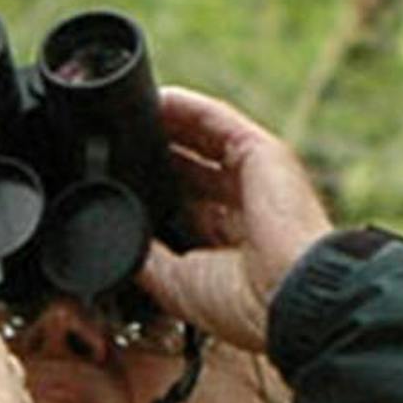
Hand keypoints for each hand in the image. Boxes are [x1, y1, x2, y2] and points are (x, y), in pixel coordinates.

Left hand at [136, 89, 333, 352]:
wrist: (289, 295)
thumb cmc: (245, 303)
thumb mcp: (178, 285)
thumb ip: (148, 259)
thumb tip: (116, 243)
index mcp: (225, 242)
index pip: (183, 203)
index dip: (152, 190)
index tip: (117, 181)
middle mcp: (241, 206)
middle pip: (190, 167)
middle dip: (154, 156)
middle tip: (113, 146)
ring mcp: (254, 176)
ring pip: (203, 139)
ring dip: (167, 126)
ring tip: (127, 116)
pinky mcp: (263, 152)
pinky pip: (218, 120)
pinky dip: (187, 107)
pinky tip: (158, 99)